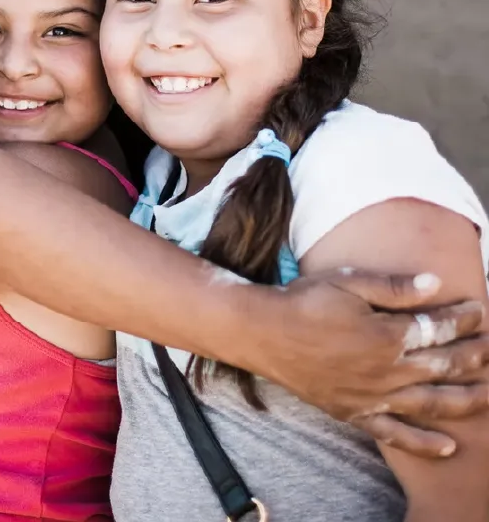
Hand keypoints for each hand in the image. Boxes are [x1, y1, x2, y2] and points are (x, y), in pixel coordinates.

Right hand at [262, 270, 487, 457]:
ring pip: (432, 403)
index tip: (481, 310)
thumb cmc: (303, 300)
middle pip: (444, 365)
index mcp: (387, 335)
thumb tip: (435, 283)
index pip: (439, 327)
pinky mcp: (355, 413)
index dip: (463, 318)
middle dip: (475, 355)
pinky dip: (424, 444)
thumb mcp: (347, 282)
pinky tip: (448, 447)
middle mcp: (387, 371)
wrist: (262, 332)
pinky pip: (396, 435)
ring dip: (467, 399)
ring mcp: (373, 397)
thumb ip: (394, 287)